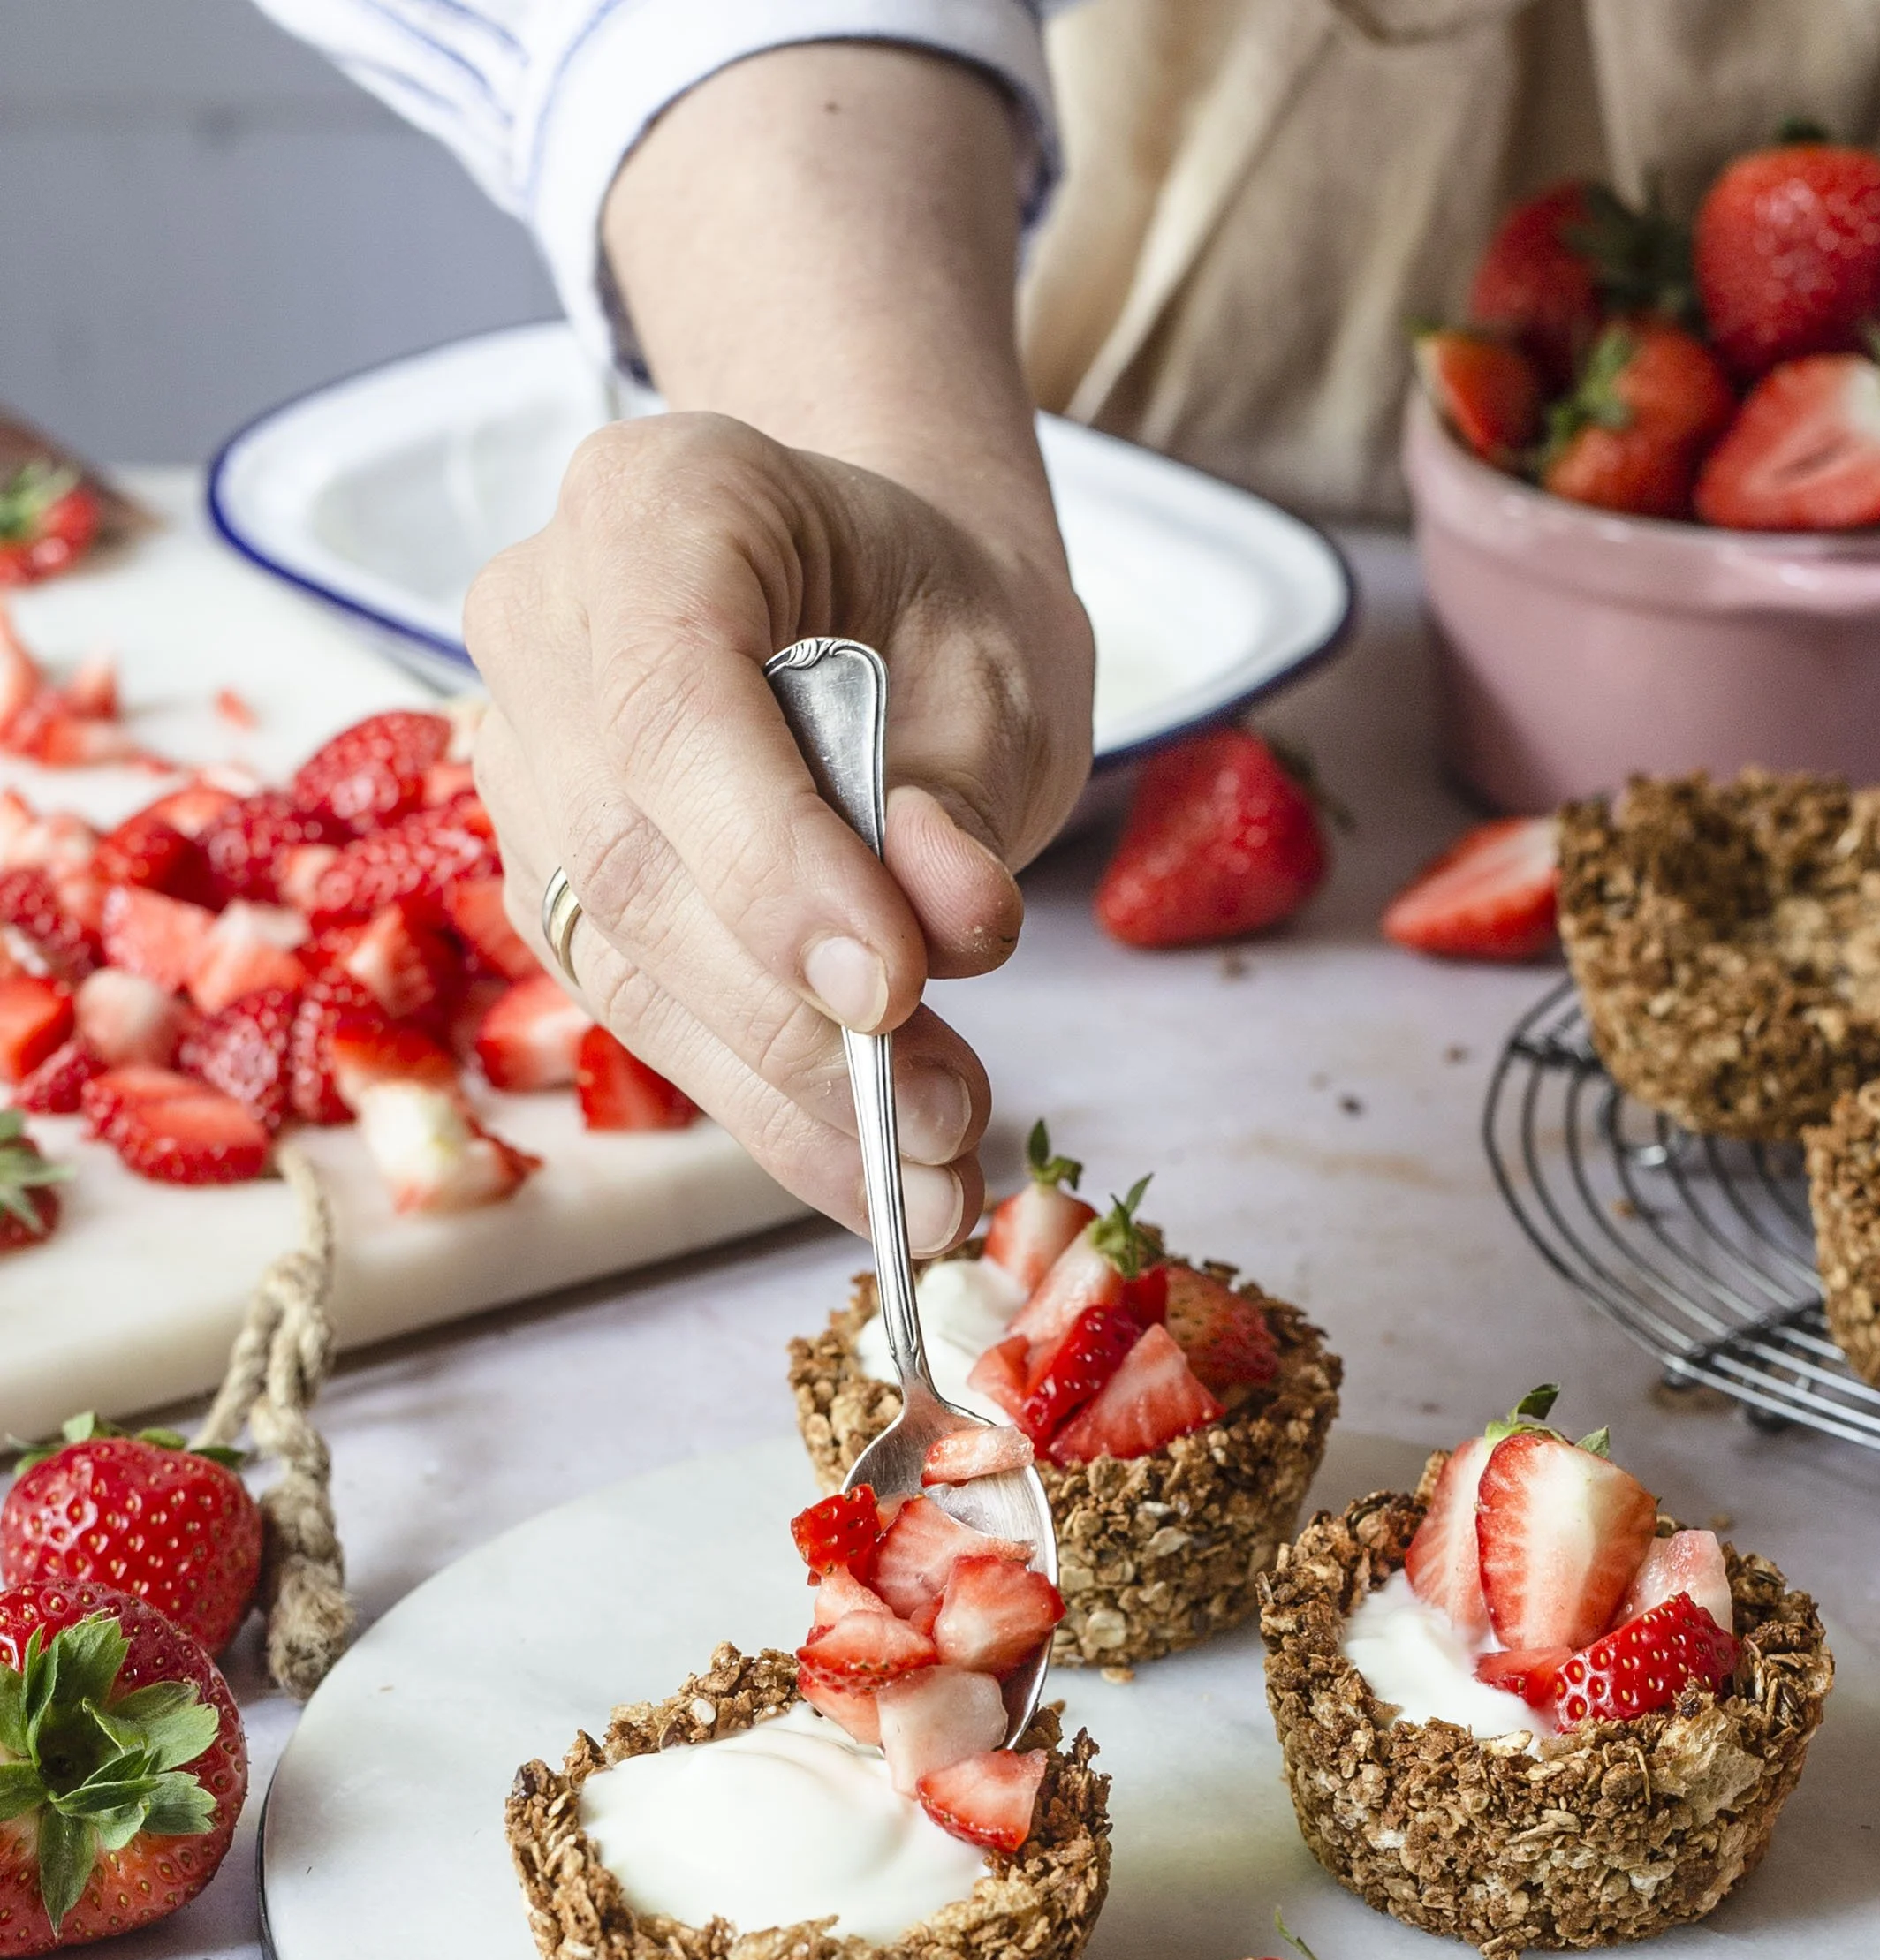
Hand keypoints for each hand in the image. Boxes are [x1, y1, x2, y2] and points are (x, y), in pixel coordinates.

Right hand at [466, 413, 1090, 1245]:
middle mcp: (547, 624)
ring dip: (789, 1095)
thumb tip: (941, 926)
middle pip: (633, 859)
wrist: (886, 610)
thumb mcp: (997, 671)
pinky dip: (770, 1111)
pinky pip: (645, 1017)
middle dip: (795, 1019)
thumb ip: (959, 796)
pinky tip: (875, 1179)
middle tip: (943, 1113)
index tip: (895, 988)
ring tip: (937, 1175)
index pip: (674, 703)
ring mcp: (526, 759)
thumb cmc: (940, 617)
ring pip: (628, 963)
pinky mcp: (548, 881)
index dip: (773, 865)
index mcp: (656, 504)